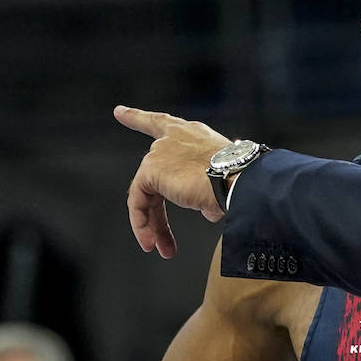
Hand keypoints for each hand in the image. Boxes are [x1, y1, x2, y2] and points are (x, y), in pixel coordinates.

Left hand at [114, 105, 231, 257]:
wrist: (240, 177)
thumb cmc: (242, 178)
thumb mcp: (223, 181)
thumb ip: (209, 191)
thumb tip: (207, 209)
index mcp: (194, 135)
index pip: (161, 123)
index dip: (137, 117)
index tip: (119, 112)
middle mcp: (173, 138)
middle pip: (152, 174)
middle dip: (152, 213)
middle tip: (158, 241)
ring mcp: (159, 153)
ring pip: (146, 193)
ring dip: (153, 224)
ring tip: (160, 248)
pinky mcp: (151, 169)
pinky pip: (139, 202)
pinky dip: (143, 224)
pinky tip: (152, 241)